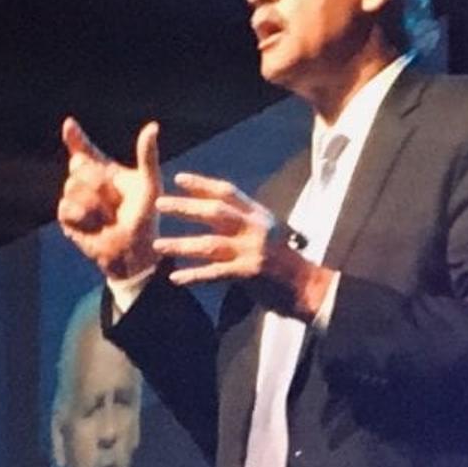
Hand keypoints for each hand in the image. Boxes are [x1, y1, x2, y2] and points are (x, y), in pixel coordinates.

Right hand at [55, 117, 163, 286]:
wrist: (134, 252)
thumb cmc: (145, 219)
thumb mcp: (149, 185)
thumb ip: (147, 156)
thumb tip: (153, 126)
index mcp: (105, 170)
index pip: (85, 149)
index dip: (75, 137)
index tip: (70, 124)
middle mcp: (87, 182)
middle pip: (79, 166)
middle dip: (99, 182)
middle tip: (116, 201)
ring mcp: (75, 199)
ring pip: (72, 186)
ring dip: (96, 204)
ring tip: (109, 217)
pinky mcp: (67, 217)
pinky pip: (67, 207)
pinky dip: (86, 218)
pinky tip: (97, 226)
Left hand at [153, 175, 336, 321]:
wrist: (309, 288)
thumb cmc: (286, 263)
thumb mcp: (269, 233)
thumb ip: (244, 224)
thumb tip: (218, 215)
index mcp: (258, 216)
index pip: (227, 192)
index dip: (202, 184)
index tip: (179, 178)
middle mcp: (255, 228)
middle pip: (215, 212)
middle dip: (185, 207)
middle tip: (159, 204)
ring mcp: (252, 250)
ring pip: (209, 244)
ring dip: (181, 244)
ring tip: (158, 245)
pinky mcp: (250, 273)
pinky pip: (215, 273)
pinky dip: (194, 276)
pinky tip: (176, 278)